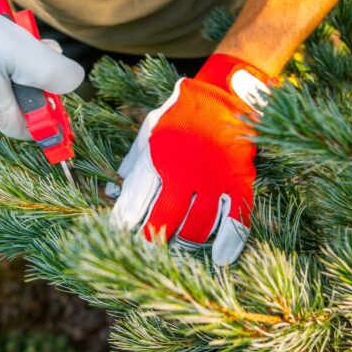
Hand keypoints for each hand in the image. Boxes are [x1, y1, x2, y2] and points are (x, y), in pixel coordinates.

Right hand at [0, 0, 83, 138]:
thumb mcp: (24, 53)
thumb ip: (54, 74)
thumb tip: (74, 83)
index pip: (32, 129)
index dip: (53, 115)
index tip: (62, 93)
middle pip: (25, 100)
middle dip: (41, 77)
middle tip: (44, 49)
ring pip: (13, 79)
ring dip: (26, 58)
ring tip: (23, 34)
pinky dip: (9, 51)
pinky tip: (8, 30)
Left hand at [111, 54, 269, 264]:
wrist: (225, 93)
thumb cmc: (182, 114)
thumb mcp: (149, 130)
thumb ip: (133, 162)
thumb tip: (112, 192)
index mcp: (157, 159)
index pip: (134, 204)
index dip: (124, 225)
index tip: (120, 235)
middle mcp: (184, 174)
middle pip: (163, 223)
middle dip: (154, 238)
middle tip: (151, 244)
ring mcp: (214, 181)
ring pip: (197, 229)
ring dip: (186, 241)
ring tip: (180, 242)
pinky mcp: (239, 182)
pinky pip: (236, 221)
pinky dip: (228, 243)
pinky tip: (220, 258)